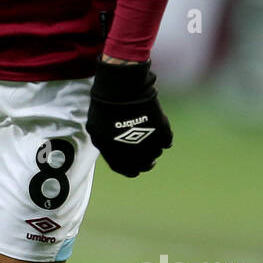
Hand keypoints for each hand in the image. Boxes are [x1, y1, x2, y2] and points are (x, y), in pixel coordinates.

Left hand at [86, 58, 171, 176]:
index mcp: (117, 155)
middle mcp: (135, 154)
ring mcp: (150, 143)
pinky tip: (159, 129)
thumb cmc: (104, 107)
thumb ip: (103, 143)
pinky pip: (167, 141)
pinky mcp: (162, 131)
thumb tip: (108, 148)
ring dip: (154, 148)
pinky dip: (164, 137)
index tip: (134, 167)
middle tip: (147, 155)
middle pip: (145, 165)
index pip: (126, 170)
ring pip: (156, 153)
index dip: (130, 169)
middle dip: (146, 162)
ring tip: (149, 136)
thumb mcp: (95, 129)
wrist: (121, 92)